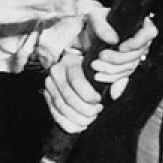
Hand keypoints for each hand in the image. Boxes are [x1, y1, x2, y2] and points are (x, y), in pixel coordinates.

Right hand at [41, 13, 156, 133]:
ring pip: (59, 105)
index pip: (75, 79)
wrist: (77, 48)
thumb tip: (114, 52)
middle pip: (66, 96)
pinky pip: (53, 111)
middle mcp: (56, 70)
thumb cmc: (93, 45)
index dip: (87, 93)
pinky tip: (77, 126)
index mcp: (69, 59)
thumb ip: (109, 41)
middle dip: (83, 109)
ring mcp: (50, 83)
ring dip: (75, 117)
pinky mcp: (48, 93)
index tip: (99, 102)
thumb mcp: (101, 35)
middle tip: (96, 113)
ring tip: (89, 120)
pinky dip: (65, 122)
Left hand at [86, 10, 156, 92]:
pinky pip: (123, 75)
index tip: (121, 46)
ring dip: (111, 69)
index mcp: (138, 24)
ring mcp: (134, 54)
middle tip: (101, 55)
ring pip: (130, 66)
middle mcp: (139, 40)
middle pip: (137, 54)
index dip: (136, 42)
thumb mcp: (95, 17)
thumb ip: (102, 26)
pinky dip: (110, 77)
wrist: (89, 34)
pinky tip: (99, 75)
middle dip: (117, 58)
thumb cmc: (96, 21)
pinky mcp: (126, 66)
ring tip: (96, 64)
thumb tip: (113, 39)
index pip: (149, 32)